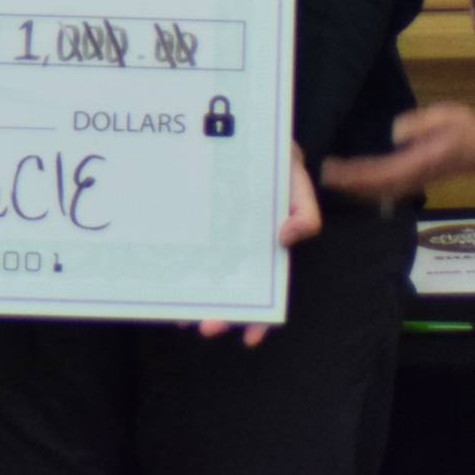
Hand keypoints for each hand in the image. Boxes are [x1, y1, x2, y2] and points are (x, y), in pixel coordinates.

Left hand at [197, 147, 321, 348]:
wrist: (247, 135)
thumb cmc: (278, 165)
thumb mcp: (297, 184)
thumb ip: (305, 213)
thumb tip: (285, 238)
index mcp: (269, 249)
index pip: (269, 293)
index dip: (262, 319)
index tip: (251, 339)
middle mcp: (244, 251)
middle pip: (235, 293)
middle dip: (223, 316)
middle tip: (207, 328)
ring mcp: (219, 240)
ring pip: (209, 279)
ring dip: (198, 302)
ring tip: (183, 320)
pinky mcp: (198, 225)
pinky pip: (188, 252)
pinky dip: (181, 270)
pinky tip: (169, 284)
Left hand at [322, 102, 474, 205]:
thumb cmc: (471, 130)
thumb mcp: (448, 116)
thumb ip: (420, 123)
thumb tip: (394, 132)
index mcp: (421, 162)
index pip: (380, 173)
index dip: (354, 174)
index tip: (331, 170)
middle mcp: (415, 177)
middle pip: (376, 187)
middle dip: (349, 183)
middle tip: (322, 175)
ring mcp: (416, 181)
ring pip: (381, 191)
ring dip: (356, 186)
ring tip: (333, 178)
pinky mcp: (417, 179)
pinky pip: (388, 187)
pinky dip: (369, 185)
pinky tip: (356, 180)